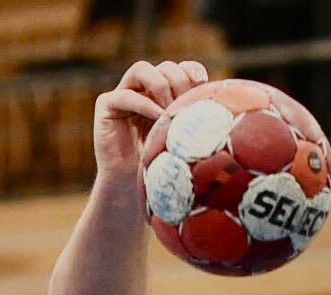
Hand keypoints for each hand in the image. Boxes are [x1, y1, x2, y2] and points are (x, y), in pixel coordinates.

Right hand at [92, 60, 211, 183]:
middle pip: (165, 67)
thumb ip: (195, 121)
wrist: (132, 191)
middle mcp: (144, 89)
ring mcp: (124, 94)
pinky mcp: (106, 105)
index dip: (192, 71)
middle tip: (184, 105)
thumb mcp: (184, 142)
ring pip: (142, 69)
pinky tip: (157, 117)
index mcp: (165, 94)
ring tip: (168, 110)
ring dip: (160, 86)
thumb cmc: (161, 169)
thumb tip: (224, 107)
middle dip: (179, 82)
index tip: (203, 85)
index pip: (182, 68)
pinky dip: (143, 103)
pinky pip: (124, 95)